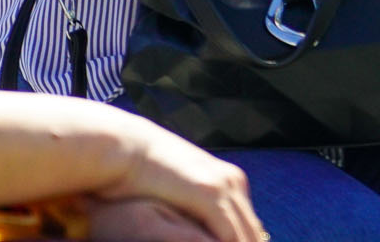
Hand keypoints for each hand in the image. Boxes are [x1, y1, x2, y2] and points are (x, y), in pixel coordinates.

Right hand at [95, 120, 262, 241]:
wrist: (126, 148)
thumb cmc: (145, 172)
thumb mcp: (182, 188)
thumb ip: (199, 205)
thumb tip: (206, 228)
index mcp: (230, 178)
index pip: (249, 223)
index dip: (244, 240)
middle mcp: (233, 180)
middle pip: (253, 231)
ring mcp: (223, 185)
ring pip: (246, 235)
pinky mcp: (208, 194)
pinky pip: (229, 235)